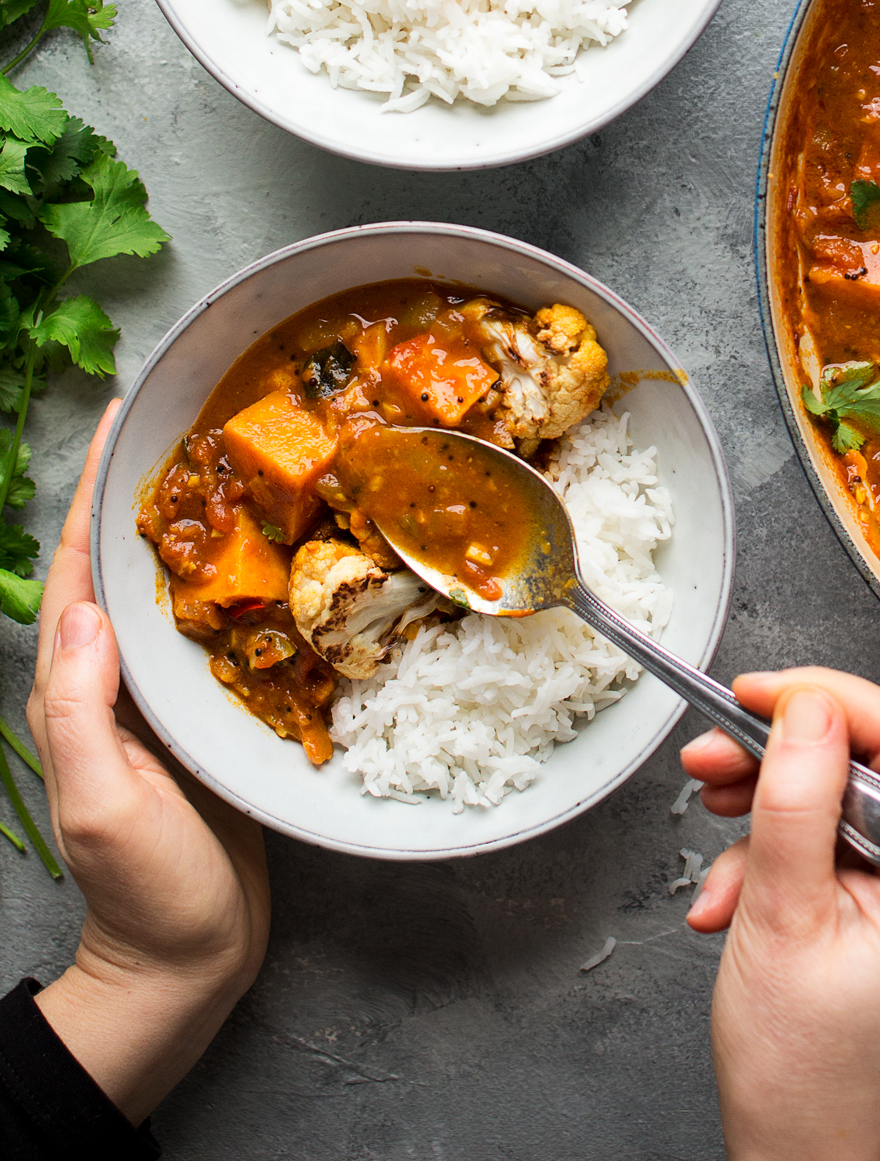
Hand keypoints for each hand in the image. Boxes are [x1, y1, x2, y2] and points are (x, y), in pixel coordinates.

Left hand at [25, 403, 270, 1125]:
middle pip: (136, 559)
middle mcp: (123, 674)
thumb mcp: (103, 802)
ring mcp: (173, 693)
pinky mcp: (224, 712)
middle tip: (209, 415)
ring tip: (261, 462)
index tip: (129, 417)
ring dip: (217, 524)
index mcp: (82, 684)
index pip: (80, 565)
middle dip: (162, 485)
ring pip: (192, 586)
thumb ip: (83, 707)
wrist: (190, 961)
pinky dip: (264, 581)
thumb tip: (84, 607)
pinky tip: (301, 551)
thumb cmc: (142, 890)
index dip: (100, 488)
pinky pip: (241, 630)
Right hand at [680, 669, 879, 1160]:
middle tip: (711, 756)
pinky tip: (732, 891)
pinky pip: (832, 835)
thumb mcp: (781, 912)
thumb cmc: (801, 1062)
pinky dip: (774, 849)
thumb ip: (796, 798)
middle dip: (778, 756)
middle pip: (867, 759)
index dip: (823, 698)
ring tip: (713, 830)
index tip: (753, 692)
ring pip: (840, 792)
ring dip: (765, 806)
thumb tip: (806, 706)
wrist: (797, 1141)